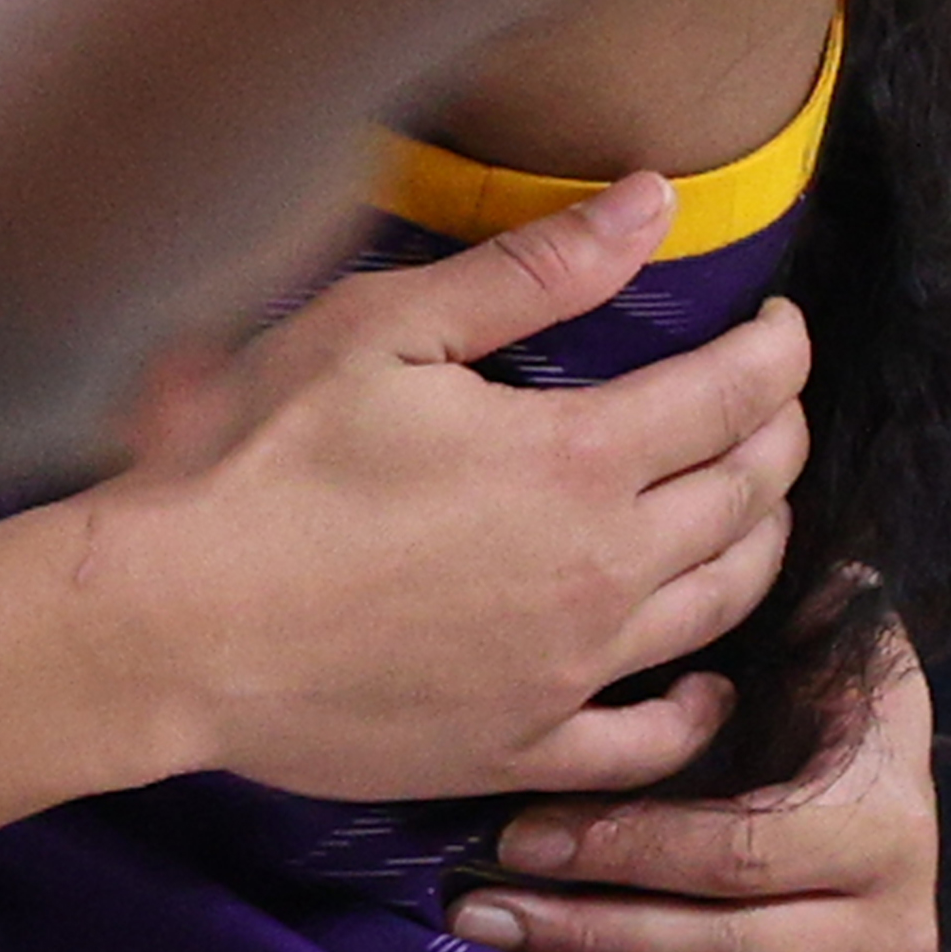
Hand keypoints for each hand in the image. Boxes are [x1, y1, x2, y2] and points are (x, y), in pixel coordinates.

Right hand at [83, 177, 808, 804]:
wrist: (167, 627)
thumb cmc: (256, 461)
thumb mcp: (385, 329)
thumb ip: (534, 271)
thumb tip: (656, 202)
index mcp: (576, 458)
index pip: (733, 395)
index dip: (778, 352)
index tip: (783, 327)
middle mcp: (599, 573)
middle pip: (745, 498)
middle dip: (778, 436)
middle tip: (772, 401)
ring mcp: (566, 676)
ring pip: (718, 608)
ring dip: (760, 547)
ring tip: (755, 507)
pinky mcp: (518, 749)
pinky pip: (647, 743)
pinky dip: (697, 709)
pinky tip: (706, 684)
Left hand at [455, 615, 945, 951]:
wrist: (879, 823)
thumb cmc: (808, 721)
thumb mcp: (811, 662)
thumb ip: (796, 619)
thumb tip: (804, 553)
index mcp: (883, 808)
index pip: (737, 847)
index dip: (624, 846)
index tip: (515, 834)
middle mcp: (900, 911)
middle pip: (718, 940)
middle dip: (585, 927)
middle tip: (475, 906)